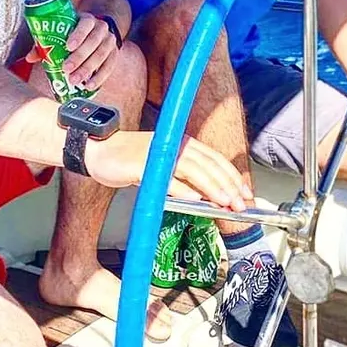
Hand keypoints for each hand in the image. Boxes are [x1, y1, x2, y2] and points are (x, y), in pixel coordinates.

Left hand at [28, 11, 118, 90]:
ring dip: (88, 69)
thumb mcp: (62, 31)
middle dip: (80, 57)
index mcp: (88, 19)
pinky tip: (89, 85)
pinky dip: (100, 78)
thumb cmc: (74, 32)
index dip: (78, 35)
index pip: (85, 24)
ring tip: (75, 80)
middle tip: (66, 69)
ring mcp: (109, 42)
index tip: (68, 46)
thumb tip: (30, 57)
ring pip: (102, 56)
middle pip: (93, 42)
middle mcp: (101, 28)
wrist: (97, 31)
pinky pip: (109, 67)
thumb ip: (46, 42)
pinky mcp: (114, 55)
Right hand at [84, 131, 252, 209]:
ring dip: (211, 187)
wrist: (100, 152)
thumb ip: (186, 178)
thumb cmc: (132, 161)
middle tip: (241, 204)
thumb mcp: (165, 167)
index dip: (232, 176)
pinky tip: (193, 200)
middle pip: (208, 164)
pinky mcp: (142, 165)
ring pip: (193, 169)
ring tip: (224, 203)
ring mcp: (158, 154)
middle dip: (228, 185)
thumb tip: (209, 196)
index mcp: (182, 143)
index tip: (246, 194)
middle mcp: (174, 144)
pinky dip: (181, 189)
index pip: (215, 159)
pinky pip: (165, 178)